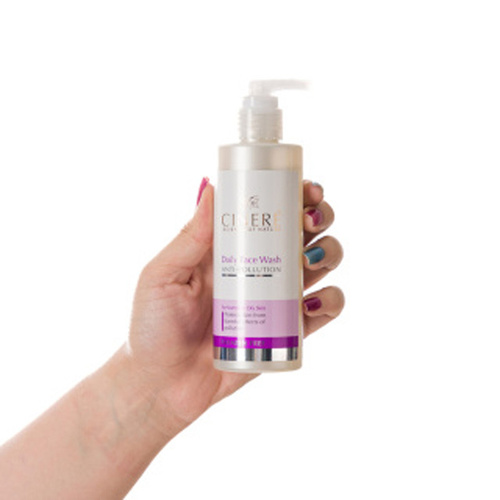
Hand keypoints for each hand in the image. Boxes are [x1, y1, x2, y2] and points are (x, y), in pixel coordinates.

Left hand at [127, 178, 343, 434]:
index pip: (269, 212)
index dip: (294, 195)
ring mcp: (274, 300)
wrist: (161, 386)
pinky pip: (322, 312)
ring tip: (310, 262)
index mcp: (230, 249)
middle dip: (319, 219)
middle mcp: (258, 268)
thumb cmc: (152, 329)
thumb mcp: (161, 277)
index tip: (304, 188)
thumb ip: (188, 237)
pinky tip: (314, 302)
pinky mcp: (285, 332)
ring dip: (329, 254)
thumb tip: (211, 189)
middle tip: (310, 221)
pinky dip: (330, 302)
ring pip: (320, 266)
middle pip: (303, 234)